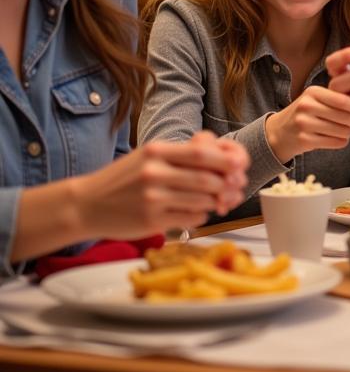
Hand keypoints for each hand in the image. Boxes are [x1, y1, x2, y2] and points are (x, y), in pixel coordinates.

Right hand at [74, 131, 249, 238]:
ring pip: (202, 199)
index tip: (240, 164)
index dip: (227, 159)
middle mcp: (155, 172)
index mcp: (157, 151)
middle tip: (236, 186)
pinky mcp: (151, 220)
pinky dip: (201, 214)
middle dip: (228, 183)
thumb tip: (224, 154)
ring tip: (219, 199)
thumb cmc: (124, 179)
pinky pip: (190, 218)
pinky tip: (197, 211)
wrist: (86, 204)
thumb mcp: (148, 156)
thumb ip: (181, 154)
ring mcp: (153, 198)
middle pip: (207, 178)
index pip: (202, 153)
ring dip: (217, 201)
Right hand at [267, 50, 349, 162]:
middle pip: (344, 116)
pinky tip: (337, 138)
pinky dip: (341, 141)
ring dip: (349, 132)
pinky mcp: (304, 139)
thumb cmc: (309, 113)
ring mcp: (304, 123)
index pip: (343, 99)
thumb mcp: (320, 100)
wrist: (281, 132)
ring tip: (345, 129)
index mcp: (314, 92)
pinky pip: (334, 142)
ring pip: (341, 130)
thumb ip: (341, 99)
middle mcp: (307, 105)